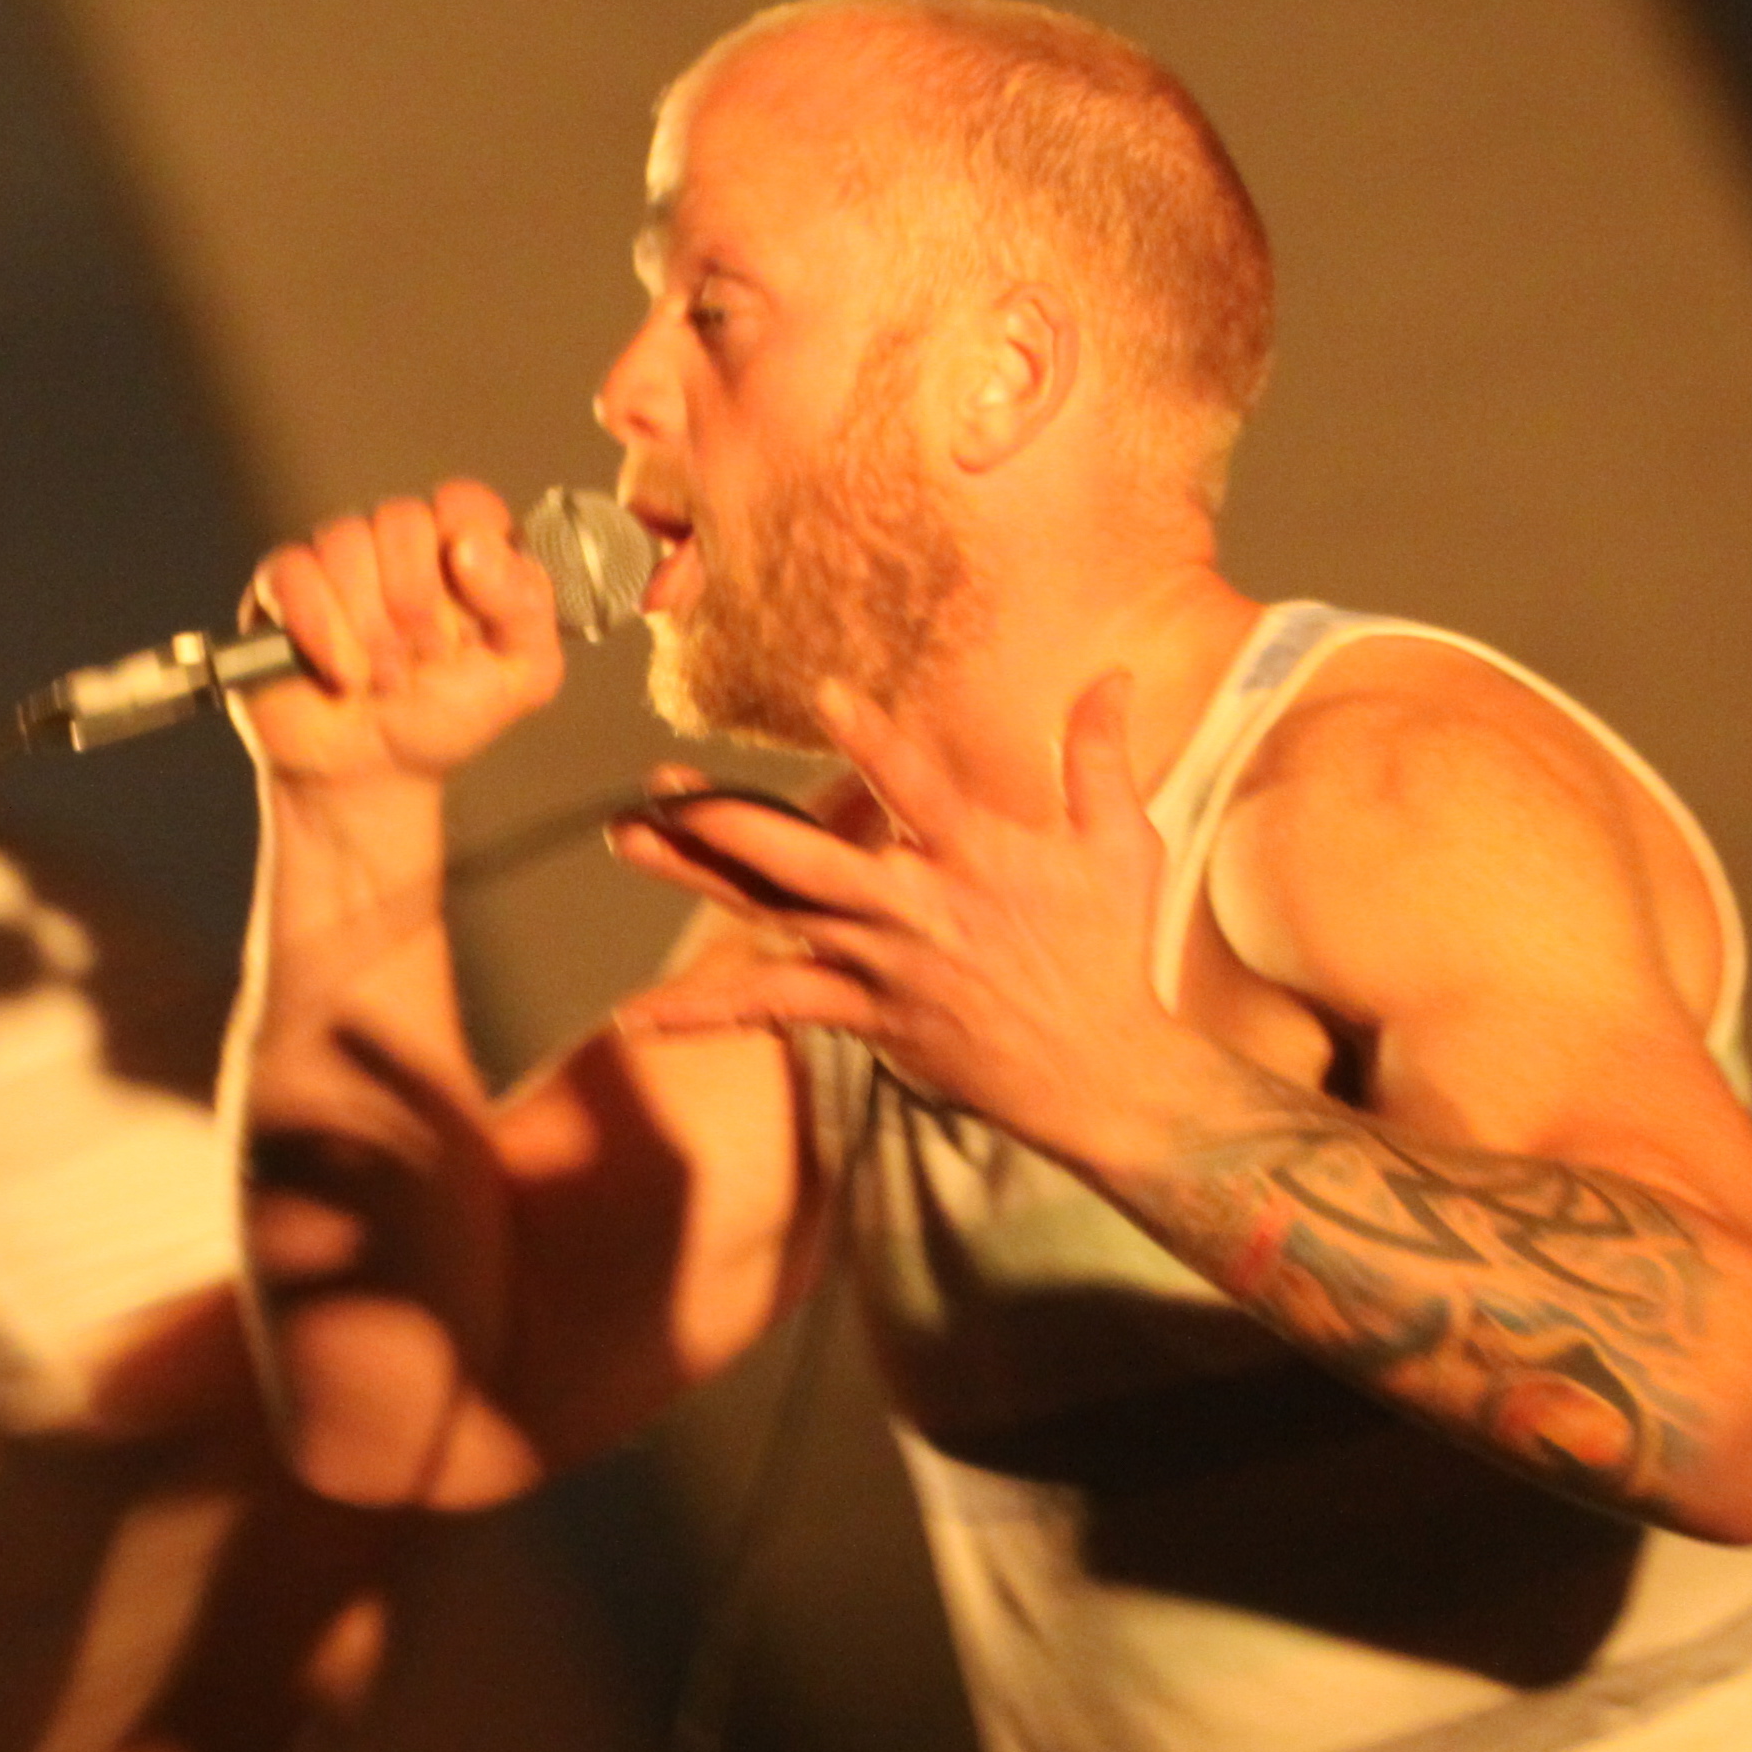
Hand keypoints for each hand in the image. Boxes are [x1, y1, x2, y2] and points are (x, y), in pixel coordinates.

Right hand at [231, 482, 568, 791]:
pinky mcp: (282, 587)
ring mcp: (337, 560)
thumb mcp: (521, 675)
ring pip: (346, 543)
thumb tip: (473, 545)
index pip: (465, 503)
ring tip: (383, 679)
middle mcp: (397, 543)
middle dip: (417, 605)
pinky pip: (294, 575)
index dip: (470, 555)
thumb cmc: (443, 717)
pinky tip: (342, 675)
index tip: (473, 616)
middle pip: (402, 519)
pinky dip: (323, 634)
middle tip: (424, 660)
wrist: (372, 775)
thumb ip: (526, 606)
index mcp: (460, 550)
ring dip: (371, 629)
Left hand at [609, 674, 1207, 1172]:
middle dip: (727, 820)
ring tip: (628, 840)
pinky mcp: (863, 1014)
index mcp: (976, 858)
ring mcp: (880, 965)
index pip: (918, 788)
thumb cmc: (1110, 953)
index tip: (827, 691)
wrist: (1098, 1076)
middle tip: (661, 784)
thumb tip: (1116, 675)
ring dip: (695, 878)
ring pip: (770, 915)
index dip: (873, 741)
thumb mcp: (1123, 846)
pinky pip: (772, 1010)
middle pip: (802, 860)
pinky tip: (636, 1017)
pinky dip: (704, 1012)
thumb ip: (1101, 757)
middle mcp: (913, 910)